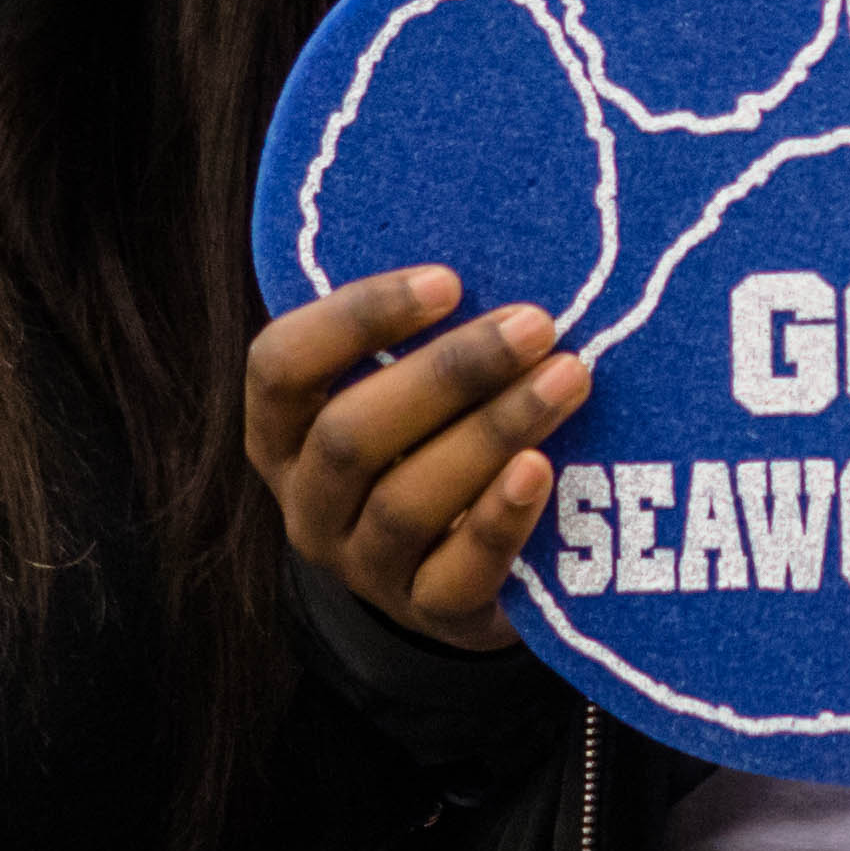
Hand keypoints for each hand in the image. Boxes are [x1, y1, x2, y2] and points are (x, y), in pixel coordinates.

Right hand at [243, 267, 589, 651]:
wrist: (469, 577)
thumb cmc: (439, 444)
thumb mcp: (410, 394)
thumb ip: (419, 338)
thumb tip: (497, 236)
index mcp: (283, 433)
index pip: (280, 367)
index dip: (355, 318)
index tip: (448, 280)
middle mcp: (308, 503)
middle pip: (351, 435)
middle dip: (448, 372)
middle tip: (536, 322)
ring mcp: (362, 568)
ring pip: (405, 502)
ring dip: (492, 432)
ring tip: (569, 378)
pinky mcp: (427, 614)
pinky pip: (455, 574)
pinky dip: (498, 519)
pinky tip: (542, 470)